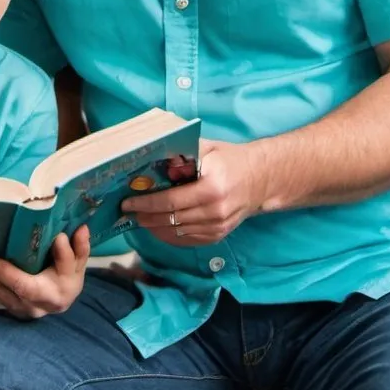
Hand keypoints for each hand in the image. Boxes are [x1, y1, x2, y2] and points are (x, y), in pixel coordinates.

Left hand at [0, 225, 89, 319]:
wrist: (59, 301)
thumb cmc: (66, 275)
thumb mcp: (76, 262)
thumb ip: (79, 247)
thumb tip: (82, 227)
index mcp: (68, 283)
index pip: (65, 266)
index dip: (62, 253)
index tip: (57, 237)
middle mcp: (49, 300)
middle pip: (28, 289)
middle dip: (8, 276)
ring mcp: (31, 310)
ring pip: (9, 300)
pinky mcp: (17, 313)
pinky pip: (0, 304)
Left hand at [120, 139, 266, 245]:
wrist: (261, 179)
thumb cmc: (230, 159)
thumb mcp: (207, 148)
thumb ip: (182, 154)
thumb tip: (153, 160)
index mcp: (212, 187)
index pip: (171, 200)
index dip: (147, 203)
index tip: (128, 202)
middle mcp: (216, 210)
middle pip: (172, 219)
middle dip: (146, 216)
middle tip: (128, 211)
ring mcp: (218, 226)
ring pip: (178, 232)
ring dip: (155, 227)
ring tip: (139, 218)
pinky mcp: (219, 235)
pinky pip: (188, 240)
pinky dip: (170, 236)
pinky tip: (157, 227)